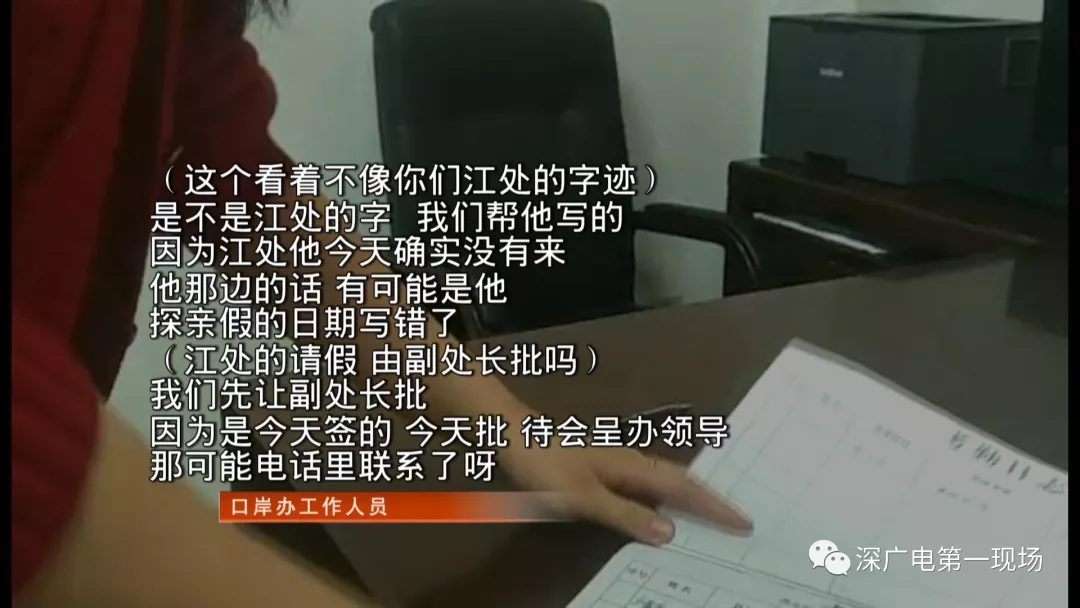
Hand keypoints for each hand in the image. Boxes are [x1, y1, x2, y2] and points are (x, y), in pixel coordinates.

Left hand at [500, 437, 752, 545]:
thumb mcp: (583, 497)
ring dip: (691, 498)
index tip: (744, 521)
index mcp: (633, 465)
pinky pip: (648, 484)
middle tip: (739, 520)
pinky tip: (663, 510)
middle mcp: (632, 460)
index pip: (684, 488)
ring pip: (666, 481)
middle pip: (681, 481)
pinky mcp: (605, 467)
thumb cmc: (547, 466)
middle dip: (711, 499)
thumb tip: (670, 531)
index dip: (714, 506)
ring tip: (713, 518)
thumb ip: (625, 514)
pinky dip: (667, 497)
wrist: (513, 436)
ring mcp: (619, 462)